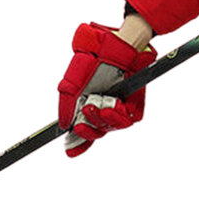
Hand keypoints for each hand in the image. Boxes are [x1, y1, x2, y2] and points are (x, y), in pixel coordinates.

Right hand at [57, 23, 156, 156]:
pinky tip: (113, 106)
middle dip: (88, 132)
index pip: (83, 130)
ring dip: (101, 121)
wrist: (116, 47)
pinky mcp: (134, 105)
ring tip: (97, 108)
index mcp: (87, 105)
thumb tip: (64, 127)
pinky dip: (117, 116)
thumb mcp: (71, 84)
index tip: (70, 150)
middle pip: (96, 132)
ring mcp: (118, 107)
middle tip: (81, 126)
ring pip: (110, 128)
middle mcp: (102, 108)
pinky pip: (127, 121)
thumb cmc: (92, 61)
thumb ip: (66, 106)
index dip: (77, 143)